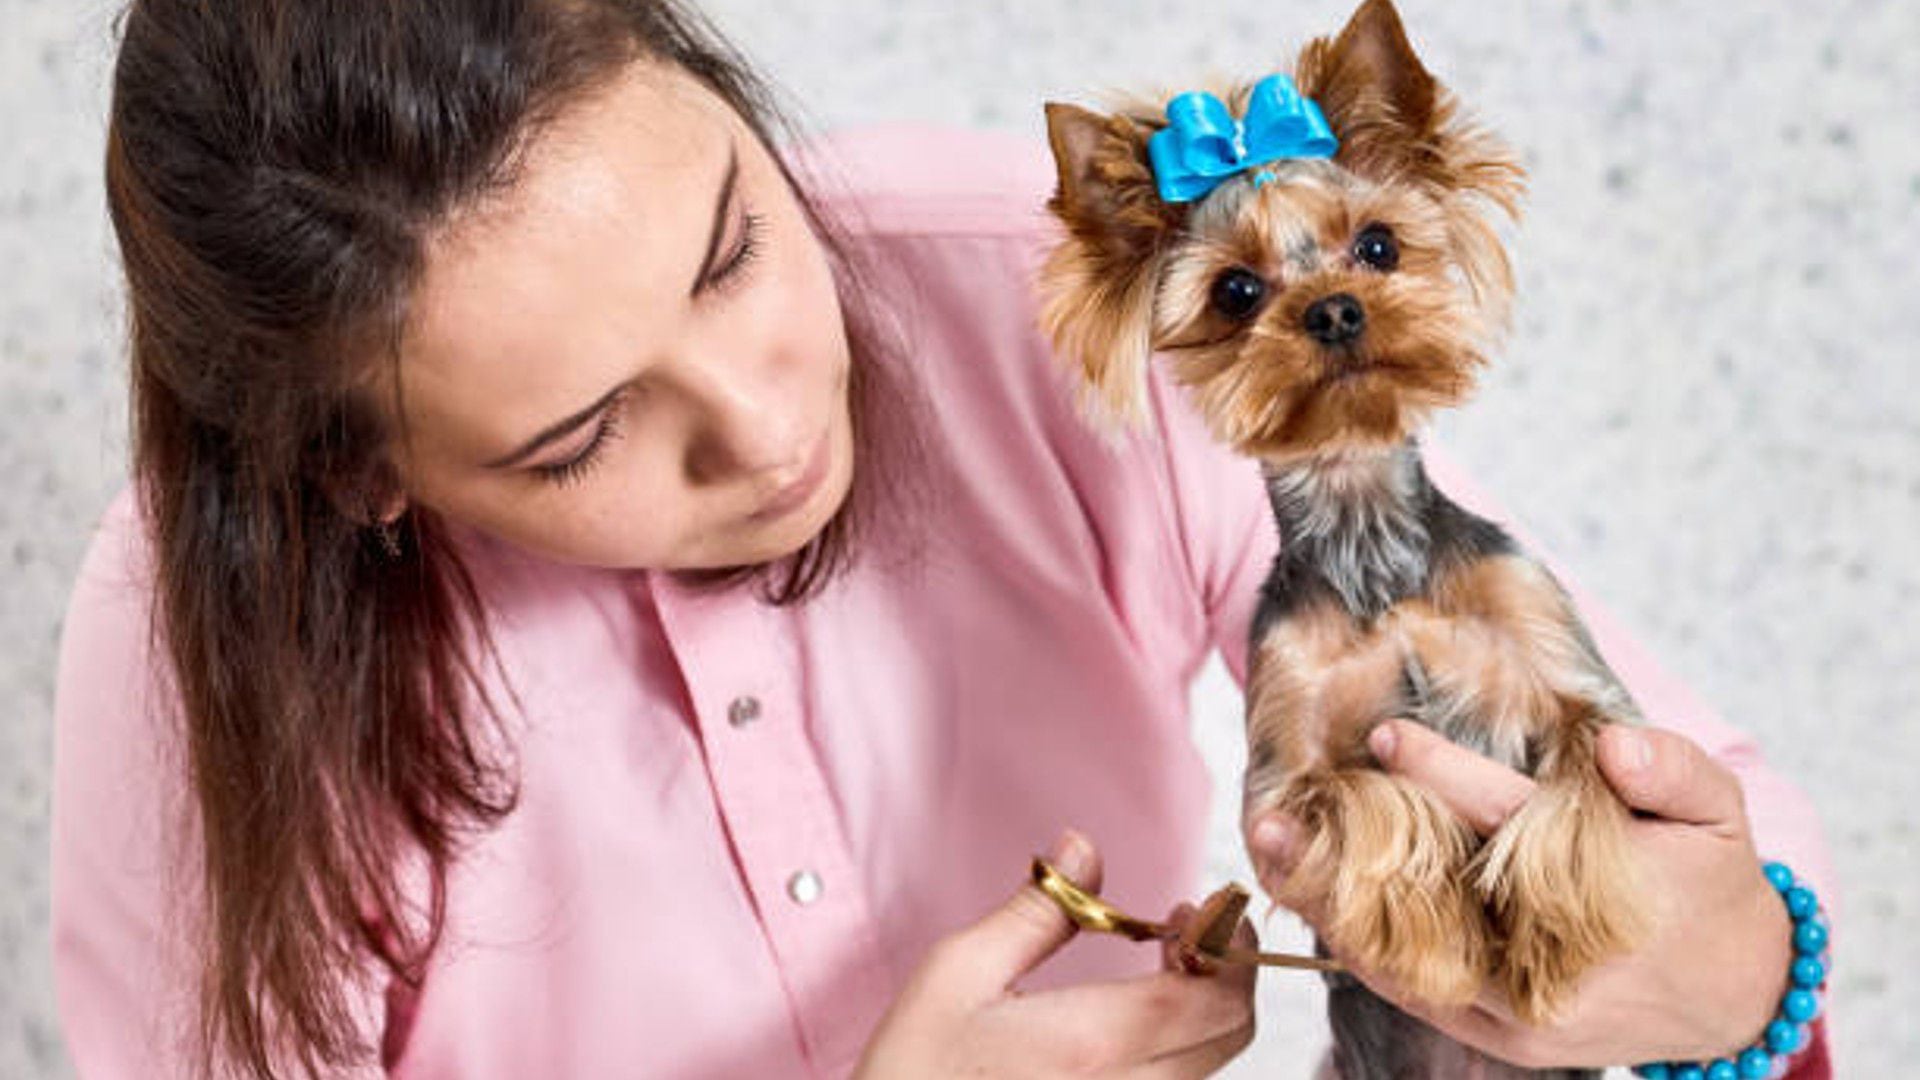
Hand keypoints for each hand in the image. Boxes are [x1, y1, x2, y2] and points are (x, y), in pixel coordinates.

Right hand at [853, 828, 1257, 1077]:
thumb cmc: (912, 1075)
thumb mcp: (958, 974)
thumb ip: (1036, 912)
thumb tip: (1084, 851)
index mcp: (1095, 1045)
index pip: (1216, 996)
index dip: (1230, 946)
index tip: (1205, 909)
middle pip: (1229, 1033)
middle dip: (1224, 972)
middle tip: (1182, 931)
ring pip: (1207, 1065)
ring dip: (1201, 1010)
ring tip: (1157, 968)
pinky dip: (1177, 1047)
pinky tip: (1131, 1021)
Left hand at [1245, 721, 1792, 1069]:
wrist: (1734, 995)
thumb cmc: (1708, 883)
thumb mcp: (1716, 811)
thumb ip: (1670, 769)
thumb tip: (1615, 745)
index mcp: (1599, 885)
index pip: (1505, 817)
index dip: (1439, 772)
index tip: (1383, 736)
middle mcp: (1553, 955)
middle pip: (1435, 893)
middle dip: (1351, 850)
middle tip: (1274, 818)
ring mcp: (1525, 1008)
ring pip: (1413, 954)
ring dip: (1333, 906)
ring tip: (1269, 857)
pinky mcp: (1507, 1038)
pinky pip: (1420, 997)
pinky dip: (1364, 956)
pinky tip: (1313, 914)